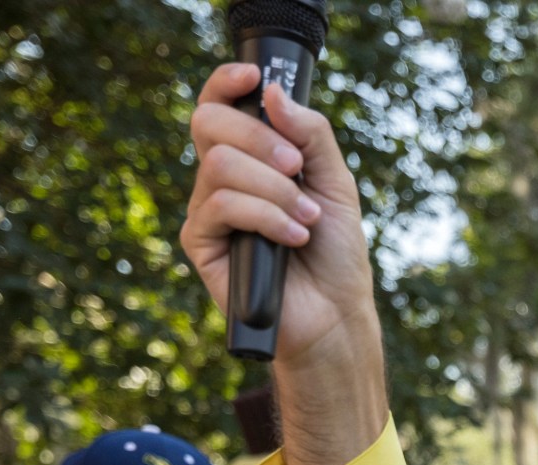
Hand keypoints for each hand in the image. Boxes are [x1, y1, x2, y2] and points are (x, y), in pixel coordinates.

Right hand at [183, 64, 385, 464]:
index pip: (220, 105)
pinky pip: (222, 206)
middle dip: (261, 139)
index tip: (254, 77)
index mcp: (250, 157)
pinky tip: (292, 238)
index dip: (227, 83)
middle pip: (210, 124)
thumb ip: (310, 134)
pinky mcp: (202, 244)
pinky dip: (266, 216)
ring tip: (306, 219)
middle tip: (298, 169)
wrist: (335, 314)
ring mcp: (208, 210)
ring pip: (220, 166)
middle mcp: (222, 178)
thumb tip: (272, 93)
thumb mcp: (336, 181)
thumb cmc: (335, 251)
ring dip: (274, 189)